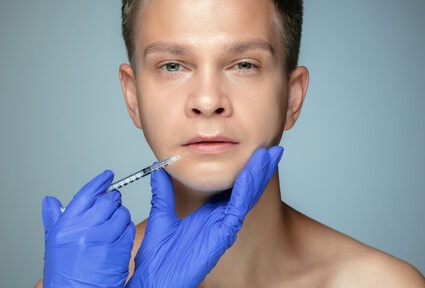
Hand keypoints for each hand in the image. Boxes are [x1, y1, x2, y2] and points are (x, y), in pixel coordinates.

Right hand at [41, 170, 134, 287]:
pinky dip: (126, 229)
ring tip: (112, 226)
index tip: (107, 176)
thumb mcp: (54, 244)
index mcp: (66, 227)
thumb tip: (50, 200)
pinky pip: (128, 229)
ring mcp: (103, 240)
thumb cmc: (64, 274)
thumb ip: (54, 219)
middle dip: (112, 200)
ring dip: (120, 215)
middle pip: (107, 201)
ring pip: (122, 214)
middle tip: (112, 204)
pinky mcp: (119, 251)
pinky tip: (118, 237)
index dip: (99, 182)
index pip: (86, 195)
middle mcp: (84, 231)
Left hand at [127, 146, 283, 287]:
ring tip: (267, 155)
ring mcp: (225, 227)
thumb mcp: (161, 215)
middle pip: (247, 190)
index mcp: (210, 214)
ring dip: (258, 174)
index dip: (244, 169)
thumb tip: (159, 169)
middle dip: (260, 169)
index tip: (253, 150)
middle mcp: (222, 220)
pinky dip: (244, 190)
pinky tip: (249, 174)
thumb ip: (163, 193)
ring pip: (247, 196)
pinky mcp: (224, 234)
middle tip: (271, 149)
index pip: (233, 187)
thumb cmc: (159, 257)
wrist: (153, 278)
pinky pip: (237, 209)